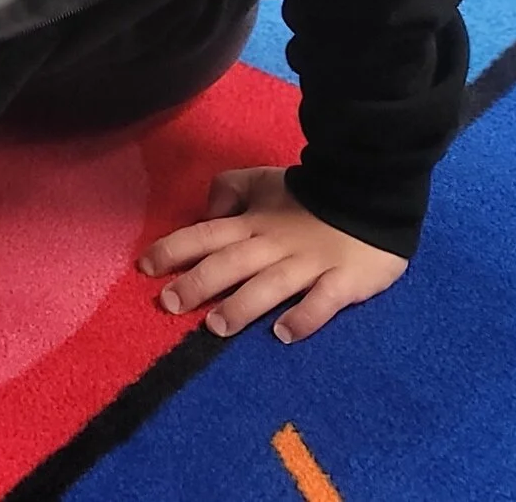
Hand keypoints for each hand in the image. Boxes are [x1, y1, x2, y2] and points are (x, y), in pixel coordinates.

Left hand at [140, 166, 406, 344]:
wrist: (371, 192)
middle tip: (170, 304)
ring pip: (271, 285)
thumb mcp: (263, 181)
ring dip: (243, 305)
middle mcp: (275, 245)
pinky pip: (324, 301)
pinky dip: (305, 317)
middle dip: (199, 282)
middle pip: (232, 263)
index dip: (175, 249)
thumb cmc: (309, 195)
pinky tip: (285, 334)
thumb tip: (207, 212)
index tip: (144, 267)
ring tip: (217, 327)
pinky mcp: (344, 281)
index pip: (207, 235)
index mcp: (254, 224)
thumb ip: (231, 190)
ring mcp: (310, 265)